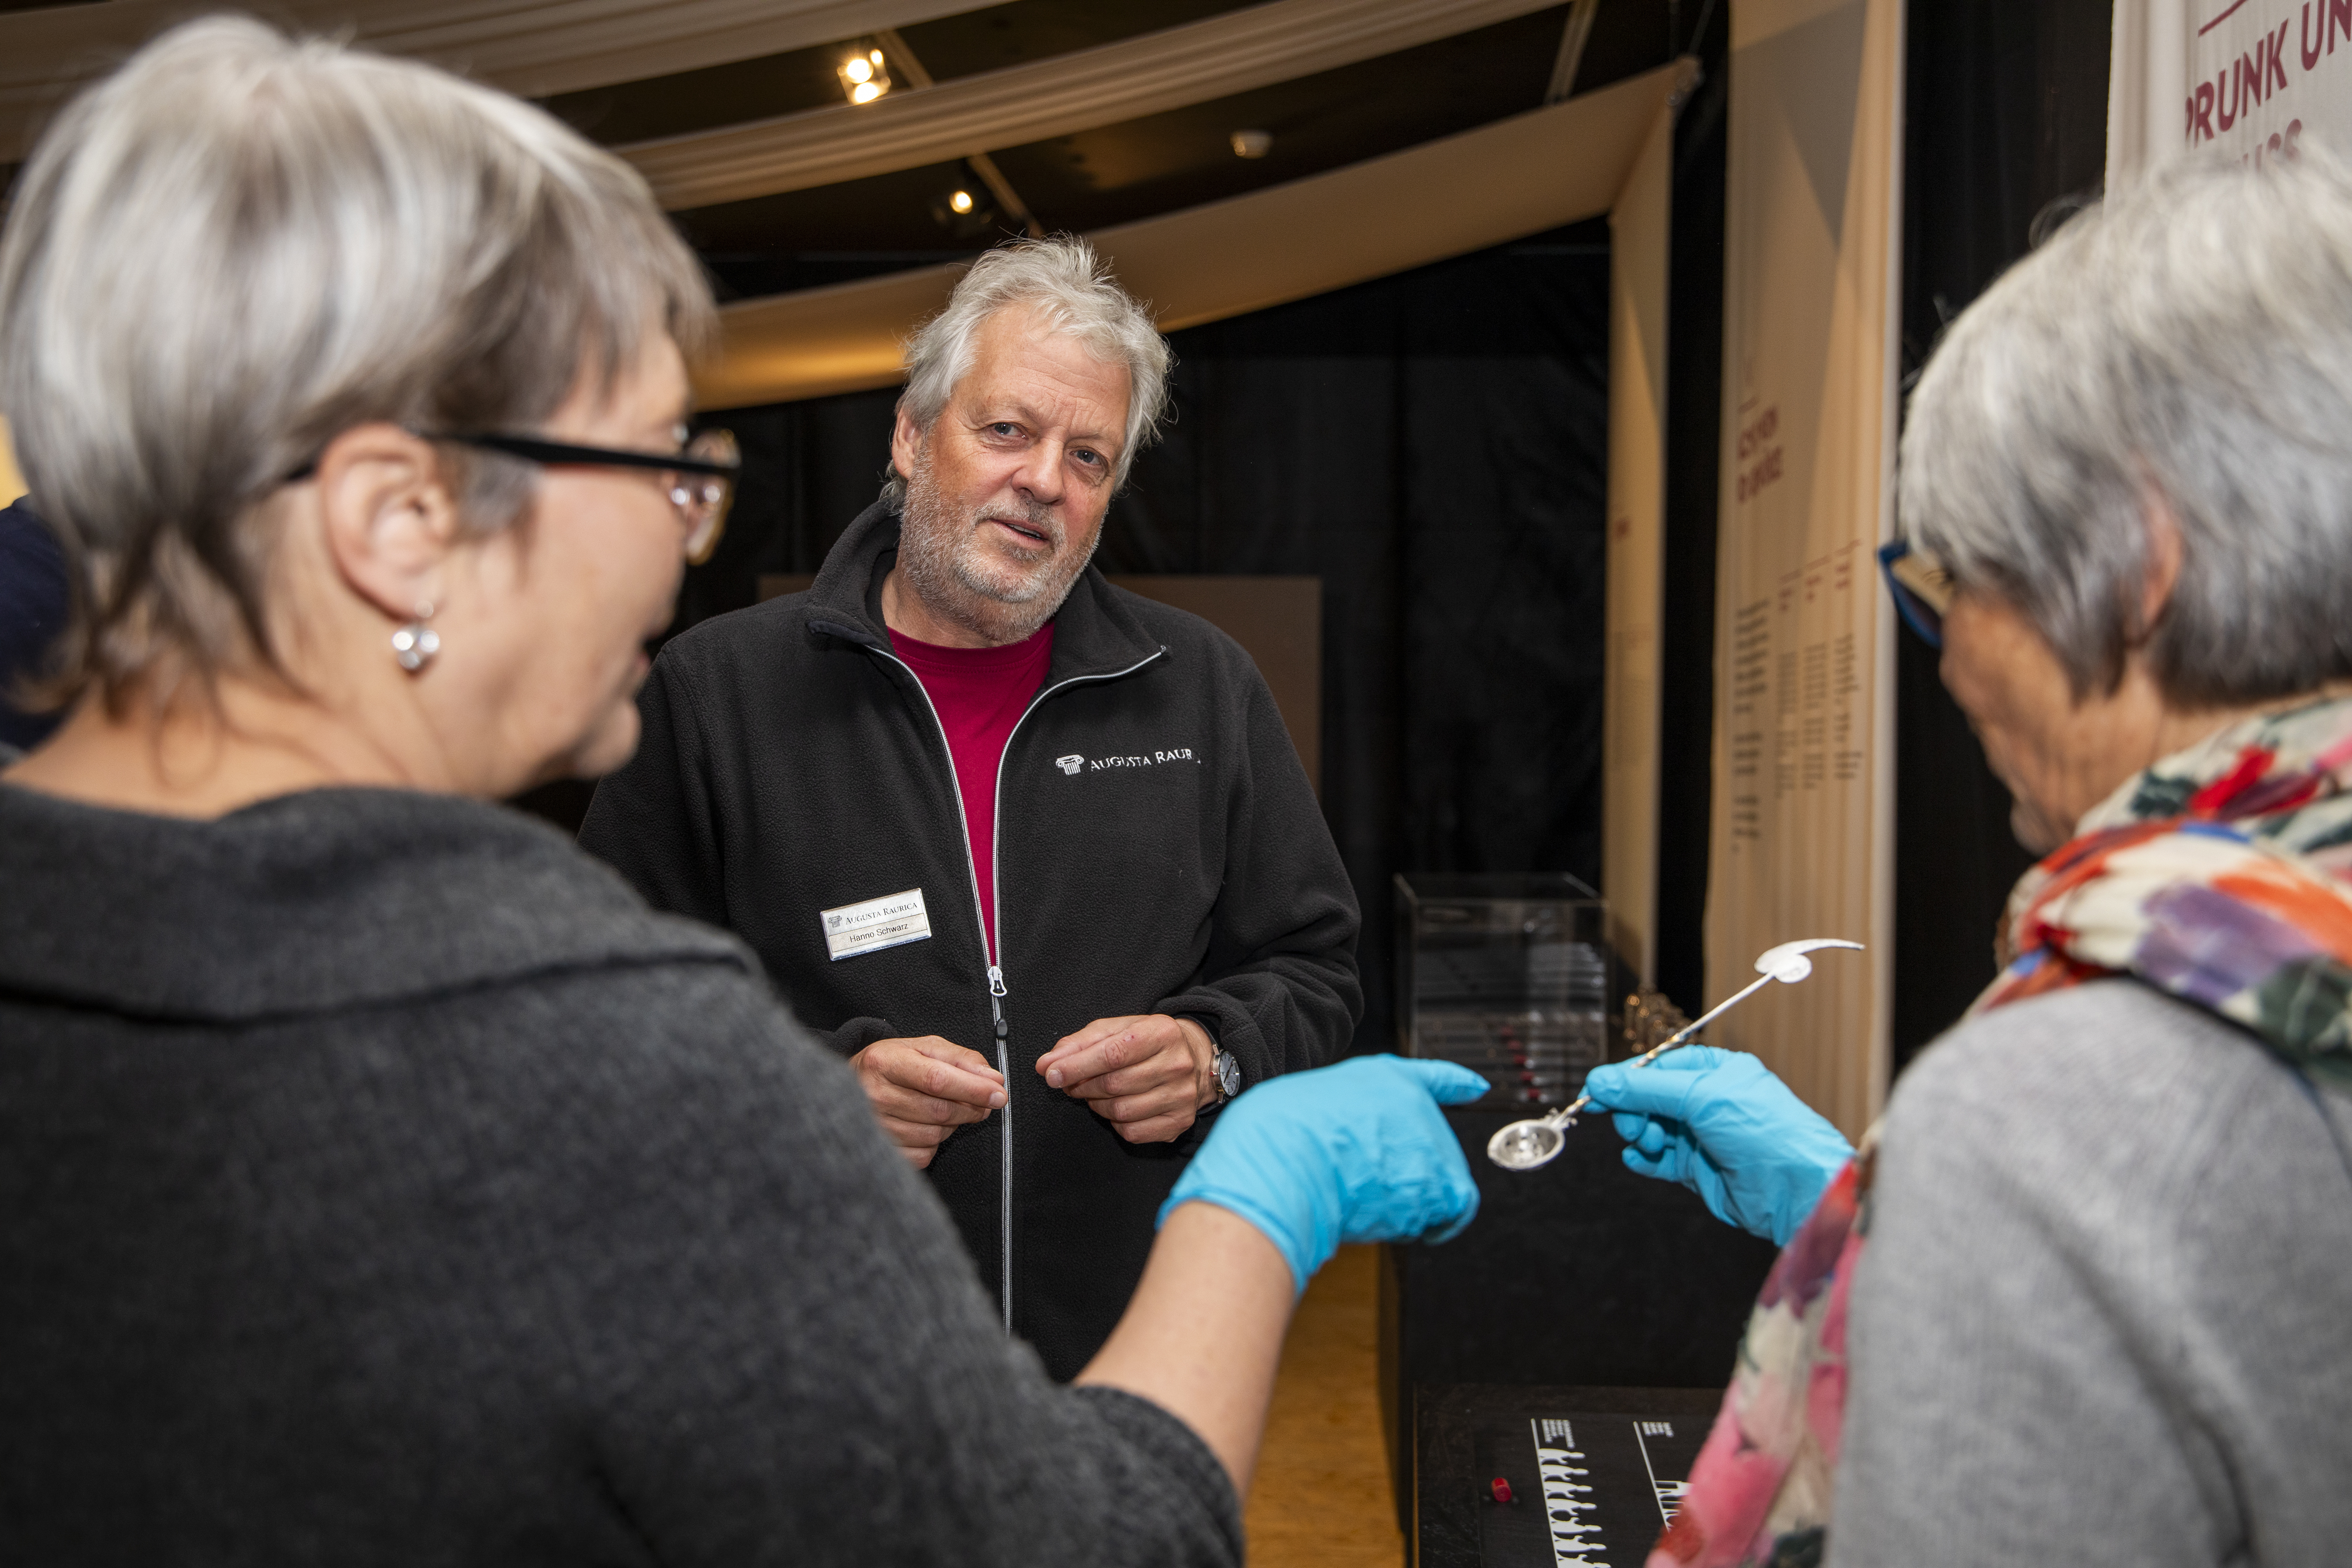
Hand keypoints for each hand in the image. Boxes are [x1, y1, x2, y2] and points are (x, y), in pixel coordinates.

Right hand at [846, 1035, 1005, 1169]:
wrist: (850, 1087)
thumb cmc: (893, 1065)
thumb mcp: (923, 1048)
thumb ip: (962, 1059)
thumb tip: (995, 1080)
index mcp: (884, 1062)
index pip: (936, 1079)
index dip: (973, 1089)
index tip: (999, 1094)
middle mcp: (874, 1096)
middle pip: (939, 1110)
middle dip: (970, 1108)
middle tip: (982, 1102)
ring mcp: (874, 1128)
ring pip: (935, 1134)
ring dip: (952, 1124)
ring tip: (943, 1108)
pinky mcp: (880, 1151)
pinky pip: (924, 1154)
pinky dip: (935, 1142)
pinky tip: (925, 1124)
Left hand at [1036, 1013, 1216, 1143]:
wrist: (1195, 1058)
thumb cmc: (1147, 1041)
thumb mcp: (1116, 1029)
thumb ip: (1078, 1043)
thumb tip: (1046, 1065)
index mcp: (1162, 1033)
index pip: (1112, 1053)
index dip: (1077, 1066)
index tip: (1051, 1074)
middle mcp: (1177, 1065)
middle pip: (1114, 1084)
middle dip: (1083, 1086)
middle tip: (1072, 1083)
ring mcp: (1181, 1096)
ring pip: (1121, 1111)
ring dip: (1096, 1105)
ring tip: (1094, 1094)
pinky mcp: (1180, 1122)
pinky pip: (1132, 1131)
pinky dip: (1114, 1122)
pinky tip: (1116, 1107)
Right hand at [1157, 1054, 1489, 1293]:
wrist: (1287, 1164)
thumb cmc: (1282, 1136)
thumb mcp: (1309, 1102)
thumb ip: (1346, 1116)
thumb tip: (1348, 1144)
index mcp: (1386, 1080)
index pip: (1432, 1077)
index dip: (1455, 1082)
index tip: (1476, 1087)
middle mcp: (1418, 1108)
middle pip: (1428, 1150)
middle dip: (1403, 1172)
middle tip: (1361, 1180)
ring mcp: (1432, 1147)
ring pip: (1434, 1186)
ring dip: (1407, 1200)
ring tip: (1362, 1196)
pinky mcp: (1441, 1187)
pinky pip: (1449, 1214)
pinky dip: (1430, 1224)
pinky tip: (1395, 1221)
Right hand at [1580, 1045, 1853, 1245]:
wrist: (1795, 1189)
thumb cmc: (1765, 1132)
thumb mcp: (1700, 1096)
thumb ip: (1645, 1089)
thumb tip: (1600, 1081)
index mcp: (1714, 1071)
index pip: (1657, 1066)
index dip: (1626, 1078)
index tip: (1597, 1090)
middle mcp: (1707, 1101)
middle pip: (1648, 1098)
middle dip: (1633, 1110)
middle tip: (1634, 1125)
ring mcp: (1701, 1136)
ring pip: (1650, 1128)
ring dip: (1640, 1134)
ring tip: (1649, 1143)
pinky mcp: (1696, 1169)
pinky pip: (1657, 1160)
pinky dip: (1643, 1159)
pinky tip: (1641, 1159)